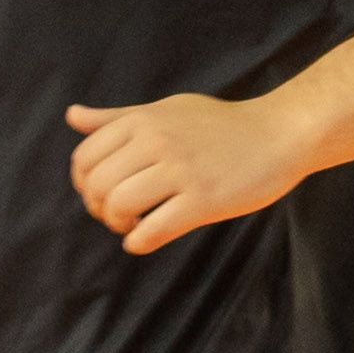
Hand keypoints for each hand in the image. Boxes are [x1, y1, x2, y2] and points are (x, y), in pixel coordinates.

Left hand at [63, 92, 313, 254]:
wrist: (281, 133)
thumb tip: (72, 117)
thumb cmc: (223, 124)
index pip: (85, 158)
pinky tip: (146, 238)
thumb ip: (117, 118)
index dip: (83, 183)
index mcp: (144, 120)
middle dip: (99, 208)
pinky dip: (139, 242)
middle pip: (98, 186)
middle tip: (118, 214)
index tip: (102, 193)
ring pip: (120, 206)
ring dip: (118, 225)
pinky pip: (153, 230)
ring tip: (133, 225)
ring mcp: (181, 171)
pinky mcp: (204, 200)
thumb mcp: (167, 110)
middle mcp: (157, 142)